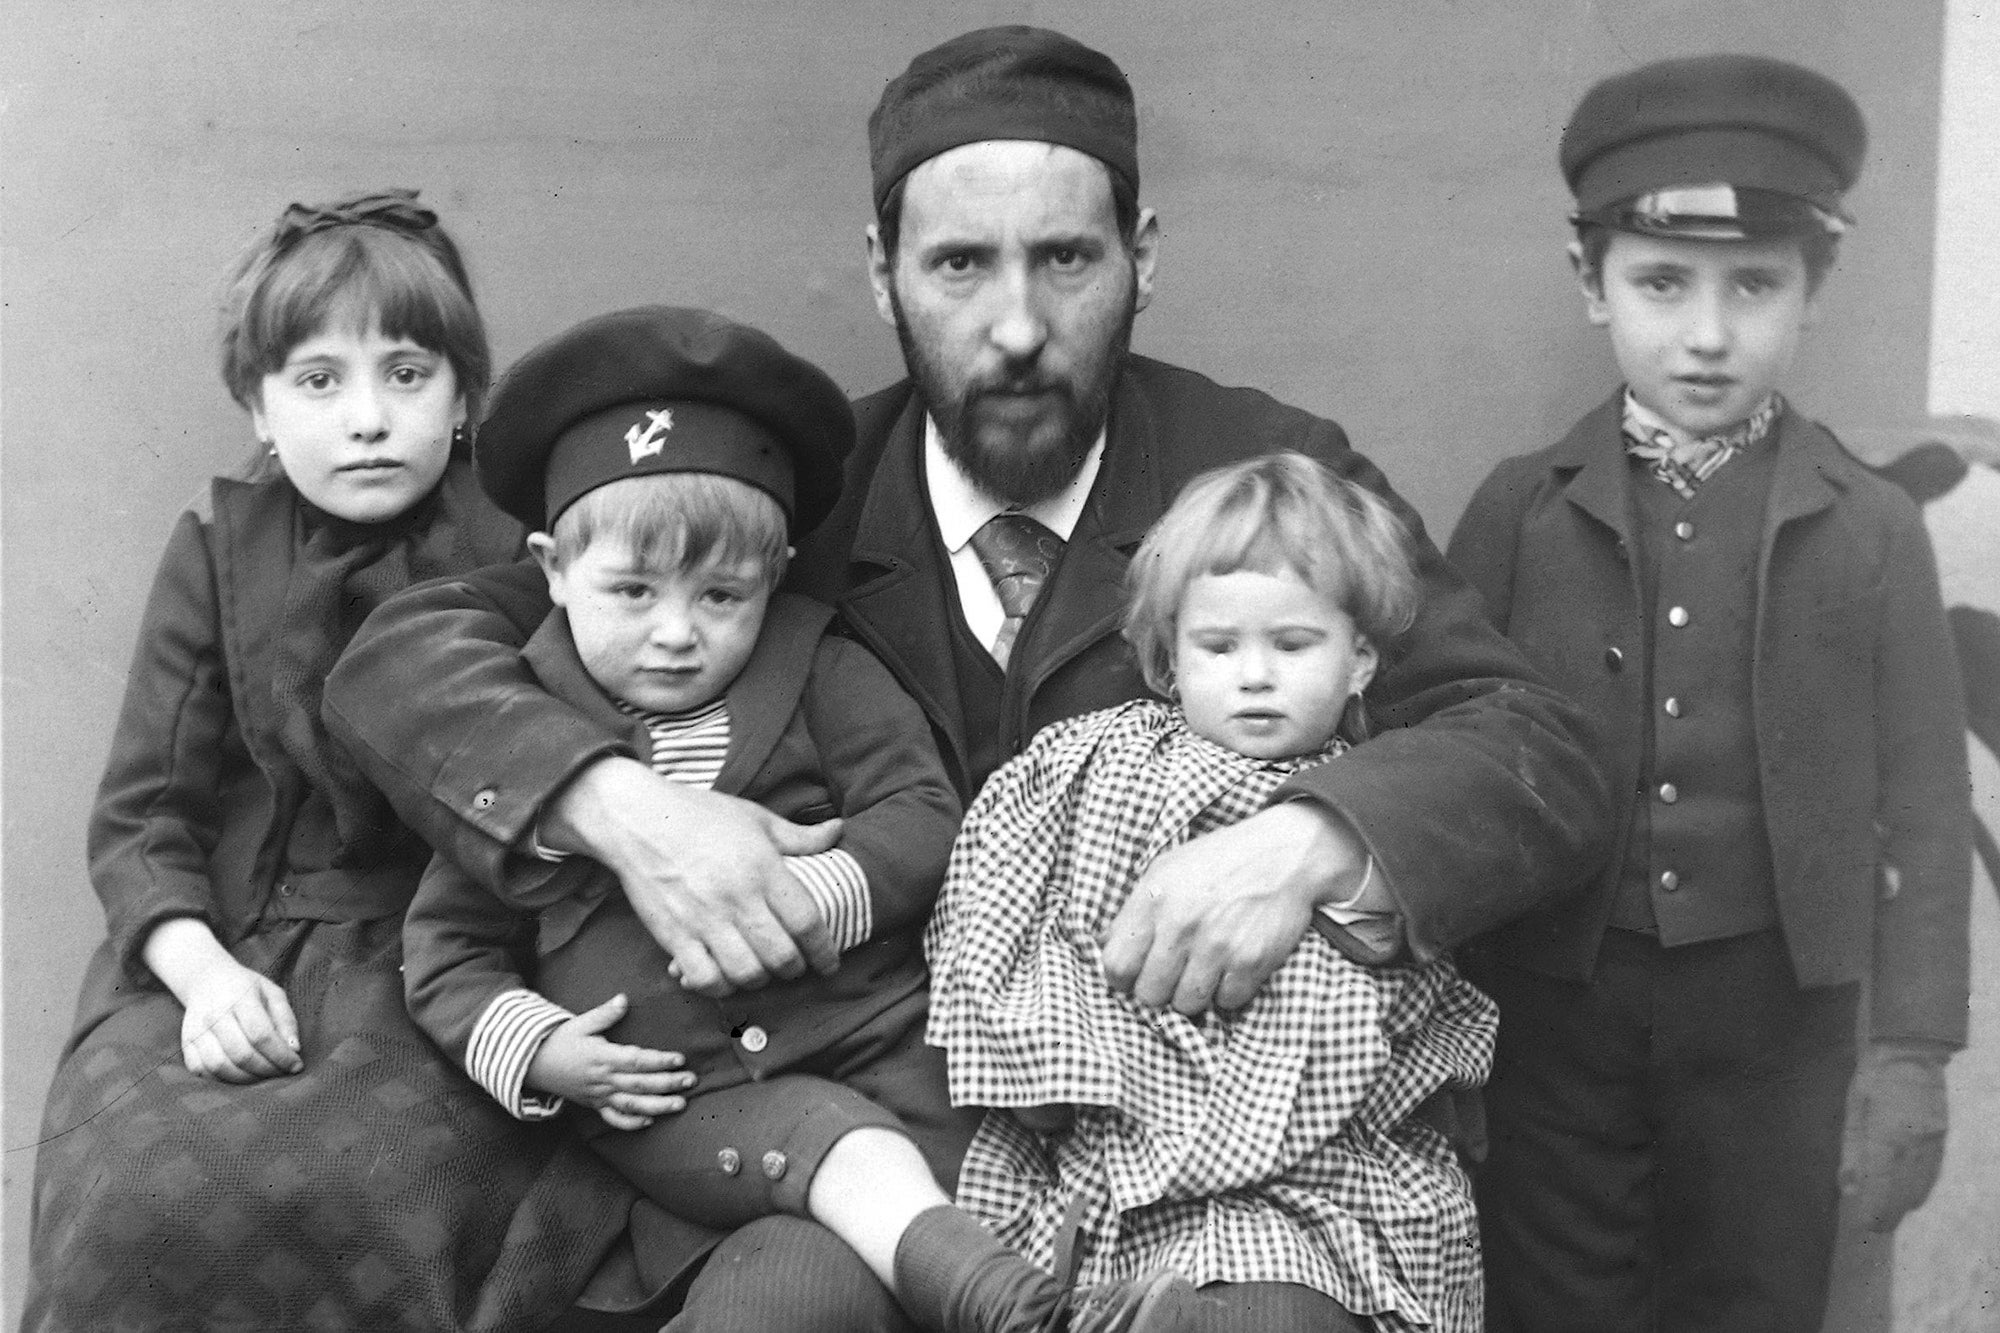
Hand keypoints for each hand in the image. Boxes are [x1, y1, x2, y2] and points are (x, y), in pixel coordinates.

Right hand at [177, 960, 302, 1082]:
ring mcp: (196, 1030)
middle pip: (241, 1054)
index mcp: (239, 998)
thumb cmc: (246, 989)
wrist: (206, 979)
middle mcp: (214, 1015)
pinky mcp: (185, 1043)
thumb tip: (294, 1049)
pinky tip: (240, 1075)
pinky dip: (222, 1080)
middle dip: (267, 1070)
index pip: (261, 1035)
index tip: (296, 1066)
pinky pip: (201, 1071)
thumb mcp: (273, 993)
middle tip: (281, 1073)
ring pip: (220, 1067)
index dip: (281, 1056)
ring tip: (263, 1075)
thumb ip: (286, 1020)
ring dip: (246, 1079)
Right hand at [526, 994, 697, 1130]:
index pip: (636, 1061)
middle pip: (639, 1084)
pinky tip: (650, 1121)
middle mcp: (603, 1080)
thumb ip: (605, 1014)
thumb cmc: (560, 1040)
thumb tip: (624, 998)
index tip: (679, 1059)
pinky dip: (631, 1122)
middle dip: (667, 1083)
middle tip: (691, 1080)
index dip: (659, 1061)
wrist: (534, 1064)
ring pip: (632, 1105)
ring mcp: (599, 1095)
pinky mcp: (594, 1105)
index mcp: (602, 1058)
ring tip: (681, 1104)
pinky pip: (613, 1118)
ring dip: (658, 1106)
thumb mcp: (580, 1023)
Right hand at [546, 758, 841, 995]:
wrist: (636, 818)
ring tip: (761, 971)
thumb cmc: (699, 814)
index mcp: (763, 868)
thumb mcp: (754, 817)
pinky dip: (720, 986)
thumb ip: (798, 836)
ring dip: (760, 980)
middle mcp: (737, 897)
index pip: (807, 921)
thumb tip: (839, 831)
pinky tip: (725, 976)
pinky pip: (704, 978)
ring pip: (746, 973)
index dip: (824, 950)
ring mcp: (703, 919)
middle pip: (781, 955)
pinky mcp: (673, 935)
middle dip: (795, 969)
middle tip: (795, 966)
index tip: (829, 962)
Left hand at [1103, 802, 1368, 1014]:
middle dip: (1159, 990)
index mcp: (1153, 900)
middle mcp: (1181, 925)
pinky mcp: (1251, 962)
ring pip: (1187, 1005)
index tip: (1136, 974)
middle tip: (1174, 974)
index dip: (1122, 978)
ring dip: (1194, 994)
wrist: (1283, 854)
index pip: (1116, 965)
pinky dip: (1228, 992)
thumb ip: (1134, 909)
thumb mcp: (1166, 870)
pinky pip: (1227, 1002)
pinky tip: (1231, 968)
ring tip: (1203, 970)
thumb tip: (1103, 943)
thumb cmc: (1219, 860)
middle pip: (1149, 994)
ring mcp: (1217, 946)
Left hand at [1840, 1042, 1949, 1231]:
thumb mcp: (1852, 1112)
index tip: (1866, 1226)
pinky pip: (1932, 1171)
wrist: (1911, 1053)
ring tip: (1890, 1215)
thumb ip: (1851, 1153)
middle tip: (1875, 1228)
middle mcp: (1913, 1144)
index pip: (1881, 1187)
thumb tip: (1849, 1190)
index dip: (1875, 1210)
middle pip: (1904, 1193)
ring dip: (1906, 1203)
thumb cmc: (1872, 1080)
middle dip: (1889, 1213)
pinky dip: (1921, 1186)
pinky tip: (1912, 1195)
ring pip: (1921, 1185)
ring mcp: (1933, 1142)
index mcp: (1886, 1137)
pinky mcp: (1942, 1137)